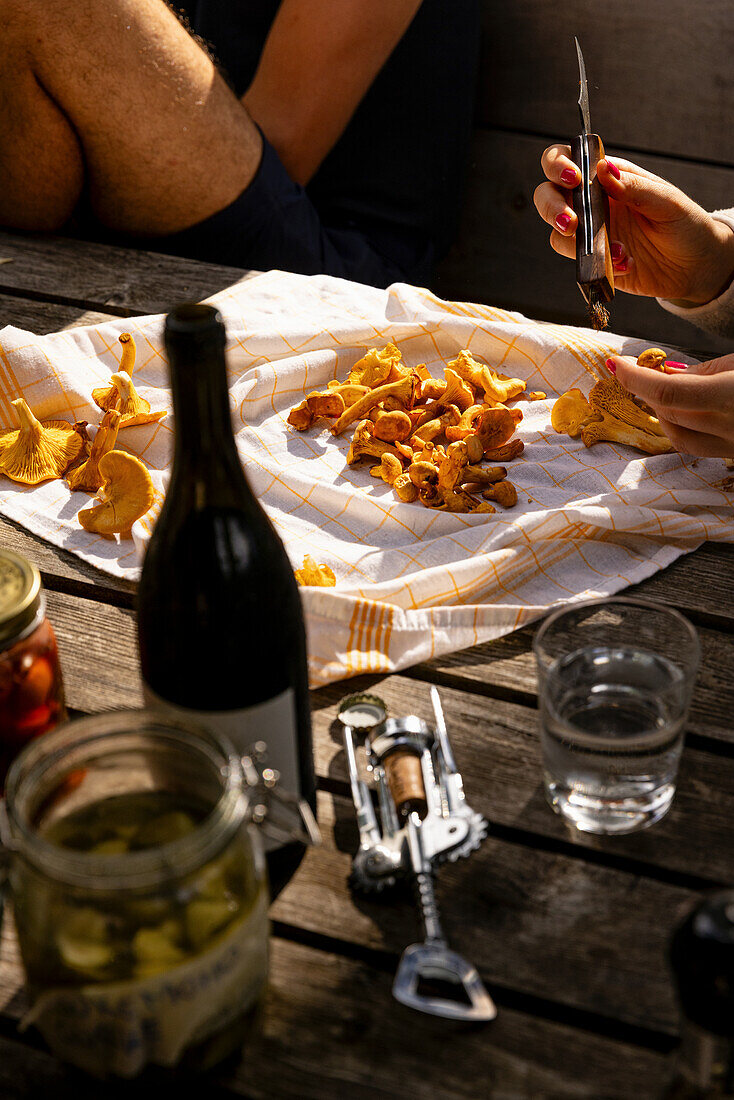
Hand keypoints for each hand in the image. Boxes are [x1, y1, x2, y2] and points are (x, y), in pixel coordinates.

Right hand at [534, 146, 733, 305]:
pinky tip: (625, 262)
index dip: (559, 164)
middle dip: (551, 205)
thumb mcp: (666, 201)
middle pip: (548, 193)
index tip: (573, 179)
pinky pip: (578, 260)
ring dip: (578, 241)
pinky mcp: (593, 260)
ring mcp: (591, 232)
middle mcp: (593, 202)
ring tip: (614, 248)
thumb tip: (602, 169)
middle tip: (571, 222)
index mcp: (609, 177)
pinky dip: (597, 263)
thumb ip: (633, 186)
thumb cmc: (685, 225)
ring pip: (556, 231)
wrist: (695, 266)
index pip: (571, 158)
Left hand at [606, 352, 733, 456]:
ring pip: (680, 438)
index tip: (616, 364)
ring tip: (656, 390)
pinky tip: (678, 410)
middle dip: (645, 392)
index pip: (668, 392)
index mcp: (733, 395)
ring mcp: (733, 447)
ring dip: (661, 414)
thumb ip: (705, 370)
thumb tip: (666, 374)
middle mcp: (731, 428)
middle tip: (632, 370)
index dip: (636, 378)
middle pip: (669, 415)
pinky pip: (698, 447)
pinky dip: (681, 428)